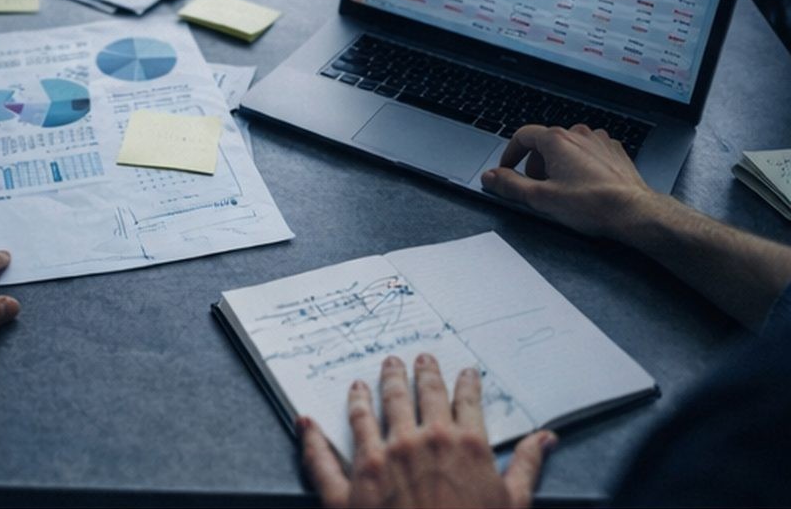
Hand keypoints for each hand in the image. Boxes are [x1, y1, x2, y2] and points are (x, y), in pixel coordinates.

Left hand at [300, 355, 554, 508]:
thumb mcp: (513, 504)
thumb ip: (526, 467)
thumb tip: (545, 438)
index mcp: (462, 445)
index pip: (464, 401)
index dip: (463, 382)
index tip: (462, 371)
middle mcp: (418, 442)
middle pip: (415, 395)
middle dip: (416, 373)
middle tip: (413, 358)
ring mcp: (379, 460)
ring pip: (369, 412)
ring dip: (369, 390)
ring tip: (369, 377)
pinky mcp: (348, 487)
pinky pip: (322, 457)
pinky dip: (311, 437)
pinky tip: (306, 421)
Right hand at [480, 124, 657, 237]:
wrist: (633, 211)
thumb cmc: (592, 204)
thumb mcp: (540, 198)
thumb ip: (510, 185)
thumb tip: (491, 177)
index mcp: (557, 140)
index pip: (522, 136)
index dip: (510, 154)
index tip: (507, 169)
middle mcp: (578, 134)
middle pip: (545, 143)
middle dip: (535, 164)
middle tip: (537, 187)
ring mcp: (599, 141)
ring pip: (567, 147)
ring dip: (558, 164)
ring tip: (563, 189)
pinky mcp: (614, 151)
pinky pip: (588, 152)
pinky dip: (580, 165)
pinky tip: (584, 186)